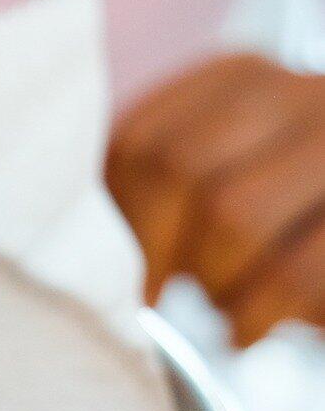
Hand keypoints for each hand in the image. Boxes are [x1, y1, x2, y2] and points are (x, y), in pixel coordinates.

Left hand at [106, 52, 324, 344]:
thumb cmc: (289, 237)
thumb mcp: (224, 193)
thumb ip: (166, 197)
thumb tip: (106, 257)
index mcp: (242, 79)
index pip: (141, 139)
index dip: (123, 217)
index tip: (130, 268)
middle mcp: (305, 91)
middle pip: (180, 166)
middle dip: (164, 249)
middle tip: (173, 295)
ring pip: (235, 212)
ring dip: (213, 282)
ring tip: (221, 314)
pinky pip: (295, 269)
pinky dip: (255, 315)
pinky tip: (250, 330)